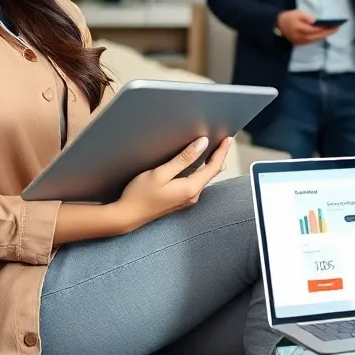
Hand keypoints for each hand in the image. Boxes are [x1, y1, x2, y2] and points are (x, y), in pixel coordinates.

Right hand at [113, 136, 232, 231]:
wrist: (127, 216)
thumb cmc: (140, 194)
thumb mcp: (161, 173)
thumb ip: (183, 159)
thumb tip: (202, 144)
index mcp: (191, 188)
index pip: (213, 167)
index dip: (221, 151)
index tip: (227, 138)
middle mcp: (193, 196)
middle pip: (212, 172)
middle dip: (218, 156)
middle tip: (223, 140)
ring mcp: (187, 199)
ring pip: (204, 177)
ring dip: (210, 163)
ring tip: (214, 148)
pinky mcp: (180, 200)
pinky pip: (196, 182)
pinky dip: (201, 170)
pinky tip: (198, 163)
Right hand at [276, 10, 339, 45]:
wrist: (278, 25)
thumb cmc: (289, 17)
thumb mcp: (297, 13)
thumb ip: (306, 16)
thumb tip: (315, 21)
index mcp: (300, 29)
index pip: (316, 30)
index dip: (325, 28)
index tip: (334, 25)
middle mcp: (301, 37)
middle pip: (317, 36)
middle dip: (328, 32)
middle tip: (337, 28)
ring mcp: (300, 42)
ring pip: (315, 40)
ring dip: (324, 35)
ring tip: (333, 30)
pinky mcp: (300, 43)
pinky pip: (312, 41)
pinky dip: (319, 37)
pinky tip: (324, 33)